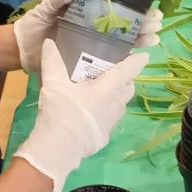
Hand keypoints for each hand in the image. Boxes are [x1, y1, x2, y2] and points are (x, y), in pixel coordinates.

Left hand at [14, 0, 161, 74]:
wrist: (20, 49)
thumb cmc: (33, 25)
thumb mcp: (46, 8)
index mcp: (86, 12)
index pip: (114, 6)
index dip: (132, 7)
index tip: (149, 6)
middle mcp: (92, 27)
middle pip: (124, 24)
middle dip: (143, 23)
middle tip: (158, 23)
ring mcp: (91, 44)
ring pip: (122, 41)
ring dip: (140, 39)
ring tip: (155, 38)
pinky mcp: (87, 60)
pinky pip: (110, 59)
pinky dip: (126, 57)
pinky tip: (140, 55)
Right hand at [14, 39, 148, 191]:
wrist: (59, 149)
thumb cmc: (61, 111)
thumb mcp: (54, 83)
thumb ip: (53, 62)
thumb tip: (49, 42)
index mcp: (109, 87)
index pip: (130, 69)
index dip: (137, 60)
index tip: (142, 55)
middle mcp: (117, 103)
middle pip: (129, 87)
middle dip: (125, 78)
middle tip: (112, 71)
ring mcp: (113, 121)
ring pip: (121, 104)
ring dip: (115, 95)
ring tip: (99, 90)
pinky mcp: (106, 135)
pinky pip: (111, 118)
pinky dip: (105, 111)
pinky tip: (90, 111)